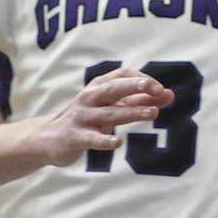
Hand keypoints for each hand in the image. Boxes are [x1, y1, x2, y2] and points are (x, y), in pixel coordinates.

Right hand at [27, 68, 173, 166]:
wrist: (48, 138)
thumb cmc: (87, 119)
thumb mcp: (110, 107)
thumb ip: (138, 102)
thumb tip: (169, 95)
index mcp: (98, 87)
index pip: (122, 75)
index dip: (141, 79)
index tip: (160, 89)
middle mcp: (90, 98)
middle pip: (115, 88)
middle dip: (136, 87)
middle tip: (157, 90)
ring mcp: (83, 117)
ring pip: (110, 113)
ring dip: (132, 112)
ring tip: (152, 113)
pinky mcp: (76, 136)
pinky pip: (92, 138)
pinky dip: (105, 139)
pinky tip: (118, 142)